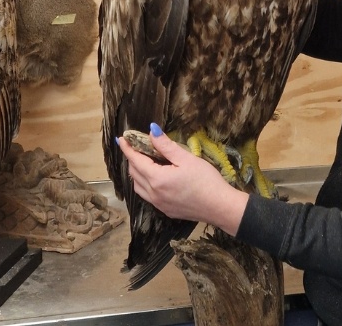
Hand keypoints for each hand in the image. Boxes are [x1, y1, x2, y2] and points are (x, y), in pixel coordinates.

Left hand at [118, 124, 249, 234]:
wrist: (220, 207)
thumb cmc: (207, 181)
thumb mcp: (188, 159)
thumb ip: (167, 146)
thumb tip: (151, 131)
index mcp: (156, 178)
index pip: (135, 160)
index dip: (127, 149)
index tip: (121, 139)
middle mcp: (152, 192)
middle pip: (134, 174)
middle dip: (132, 160)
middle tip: (136, 148)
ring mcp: (158, 204)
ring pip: (138, 187)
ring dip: (136, 174)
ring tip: (143, 164)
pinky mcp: (165, 210)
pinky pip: (147, 196)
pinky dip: (144, 185)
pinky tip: (154, 181)